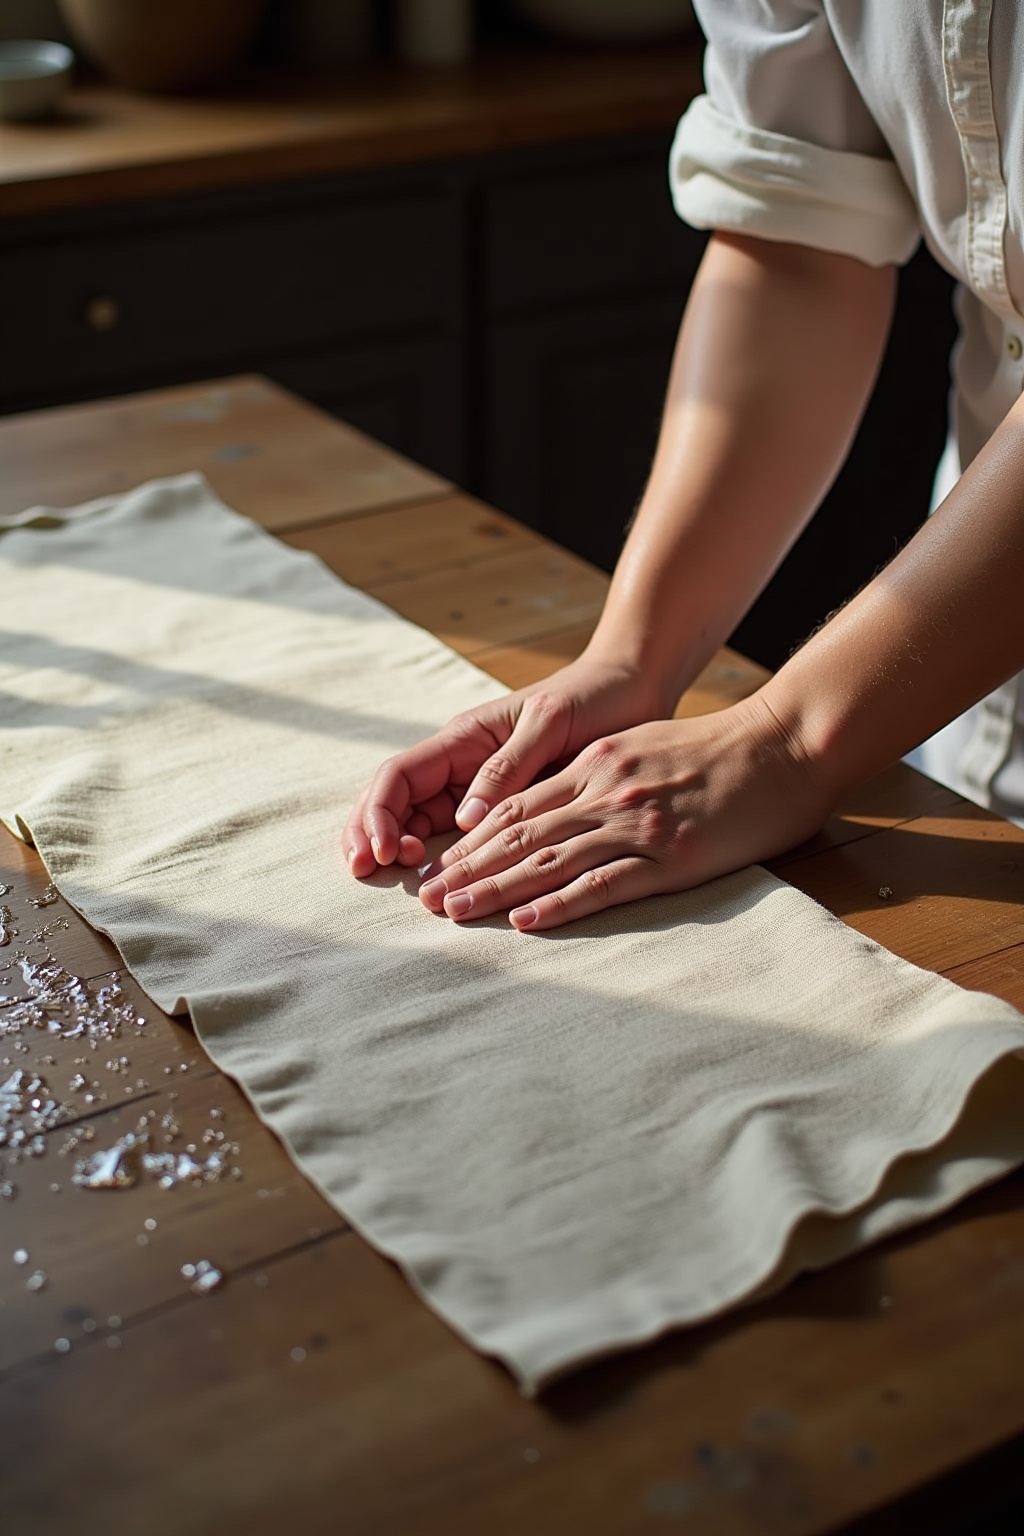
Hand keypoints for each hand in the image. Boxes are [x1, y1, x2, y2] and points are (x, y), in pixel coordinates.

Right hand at [343, 655, 670, 875]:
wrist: (631, 691)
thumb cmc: (591, 697)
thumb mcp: (549, 723)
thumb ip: (508, 766)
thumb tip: (465, 820)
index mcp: (462, 738)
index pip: (398, 776)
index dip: (379, 813)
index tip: (383, 851)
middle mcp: (461, 765)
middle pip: (394, 803)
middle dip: (371, 836)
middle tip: (366, 873)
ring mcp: (478, 788)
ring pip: (420, 824)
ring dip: (401, 853)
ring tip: (407, 888)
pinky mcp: (505, 809)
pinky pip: (464, 840)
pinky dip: (448, 863)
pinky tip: (451, 887)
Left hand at [417, 695, 830, 930]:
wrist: (787, 743)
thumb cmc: (721, 749)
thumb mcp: (645, 747)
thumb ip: (600, 774)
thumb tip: (562, 806)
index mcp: (596, 764)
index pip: (518, 807)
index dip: (472, 840)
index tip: (439, 866)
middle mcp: (606, 790)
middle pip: (520, 834)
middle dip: (468, 868)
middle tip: (425, 900)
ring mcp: (637, 823)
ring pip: (550, 859)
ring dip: (497, 888)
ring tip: (455, 913)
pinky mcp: (671, 855)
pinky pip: (605, 883)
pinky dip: (561, 903)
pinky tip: (527, 920)